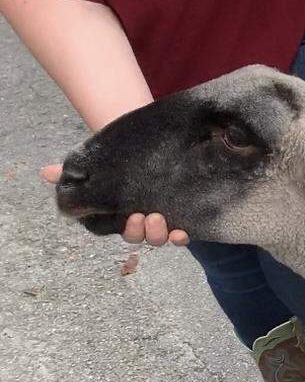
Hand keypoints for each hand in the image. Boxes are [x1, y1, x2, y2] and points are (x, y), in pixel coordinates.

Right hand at [42, 164, 189, 245]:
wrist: (156, 142)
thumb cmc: (125, 155)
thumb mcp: (101, 160)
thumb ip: (75, 170)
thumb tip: (46, 172)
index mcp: (119, 211)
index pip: (114, 228)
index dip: (122, 228)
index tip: (128, 217)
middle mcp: (139, 218)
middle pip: (137, 236)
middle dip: (138, 231)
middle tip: (141, 216)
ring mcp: (161, 218)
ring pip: (157, 239)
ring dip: (157, 235)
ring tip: (158, 218)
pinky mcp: (182, 215)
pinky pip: (181, 235)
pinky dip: (181, 238)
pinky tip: (182, 233)